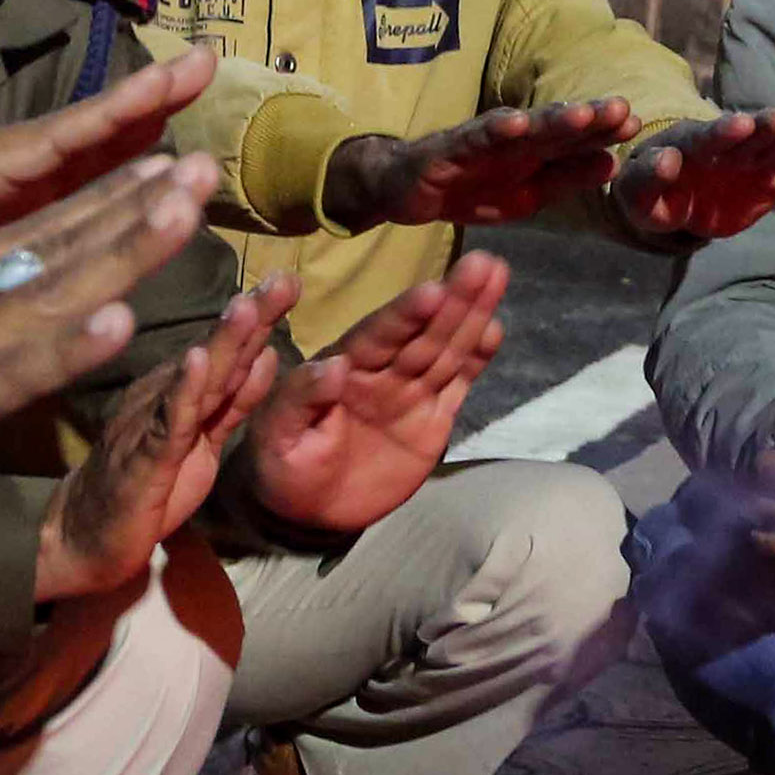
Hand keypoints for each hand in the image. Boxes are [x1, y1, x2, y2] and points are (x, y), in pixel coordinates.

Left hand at [0, 50, 215, 298]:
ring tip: (203, 111)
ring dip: (143, 141)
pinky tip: (158, 186)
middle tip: (209, 61)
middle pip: (82, 138)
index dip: (108, 115)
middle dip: (142, 103)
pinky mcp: (4, 235)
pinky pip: (73, 204)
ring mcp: (3, 205)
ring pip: (86, 167)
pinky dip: (117, 185)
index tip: (165, 80)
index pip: (50, 140)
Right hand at [0, 156, 221, 539]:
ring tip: (187, 213)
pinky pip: (15, 373)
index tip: (156, 171)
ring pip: (54, 292)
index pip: (29, 236)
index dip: (98, 204)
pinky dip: (67, 348)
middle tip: (206, 167)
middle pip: (57, 246)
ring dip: (125, 252)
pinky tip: (122, 324)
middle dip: (135, 206)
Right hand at [35, 274, 299, 602]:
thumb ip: (234, 401)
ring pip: (192, 379)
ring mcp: (150, 423)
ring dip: (220, 342)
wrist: (86, 536)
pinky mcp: (143, 459)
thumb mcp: (204, 440)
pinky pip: (166, 422)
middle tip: (283, 280)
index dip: (258, 316)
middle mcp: (163, 395)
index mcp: (180, 391)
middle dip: (250, 316)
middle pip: (214, 351)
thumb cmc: (148, 487)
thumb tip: (268, 355)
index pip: (225, 350)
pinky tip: (197, 362)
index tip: (289, 280)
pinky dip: (183, 391)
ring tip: (246, 306)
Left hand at [243, 255, 509, 536]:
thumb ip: (301, 398)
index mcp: (343, 367)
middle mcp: (381, 370)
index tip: (432, 291)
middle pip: (422, 332)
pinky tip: (495, 330)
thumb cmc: (284, 466)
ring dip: (472, 313)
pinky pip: (457, 383)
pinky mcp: (432, 419)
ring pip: (446, 348)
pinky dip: (476, 358)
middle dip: (452, 299)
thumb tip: (335, 365)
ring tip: (496, 274)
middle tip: (484, 263)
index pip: (378, 336)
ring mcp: (410, 392)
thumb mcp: (277, 435)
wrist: (310, 511)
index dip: (405, 315)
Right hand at [320, 100, 634, 228]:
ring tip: (581, 113)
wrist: (404, 189)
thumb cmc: (470, 188)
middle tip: (622, 109)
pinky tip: (516, 123)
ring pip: (522, 128)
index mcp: (535, 153)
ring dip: (551, 119)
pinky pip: (474, 138)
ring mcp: (481, 142)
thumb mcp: (526, 195)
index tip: (637, 124)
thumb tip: (613, 163)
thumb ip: (566, 179)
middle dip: (589, 118)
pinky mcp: (449, 149)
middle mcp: (513, 140)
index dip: (605, 131)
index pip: (576, 139)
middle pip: (556, 127)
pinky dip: (495, 129)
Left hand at [612, 108, 774, 241]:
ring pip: (771, 143)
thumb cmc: (650, 197)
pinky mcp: (769, 176)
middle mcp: (723, 145)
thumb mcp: (637, 194)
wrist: (677, 205)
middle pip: (746, 135)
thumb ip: (647, 179)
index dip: (723, 132)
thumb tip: (668, 159)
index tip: (741, 123)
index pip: (706, 137)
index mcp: (688, 144)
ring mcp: (748, 159)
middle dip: (765, 126)